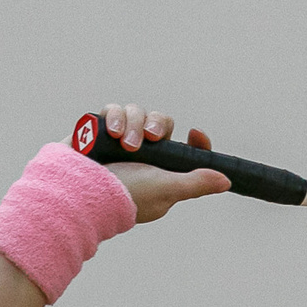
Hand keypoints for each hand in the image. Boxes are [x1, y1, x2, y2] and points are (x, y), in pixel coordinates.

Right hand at [99, 101, 229, 224]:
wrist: (80, 193)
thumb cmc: (125, 196)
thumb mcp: (167, 190)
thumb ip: (196, 183)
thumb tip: (226, 180)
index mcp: (161, 168)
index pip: (183, 148)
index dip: (194, 141)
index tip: (195, 134)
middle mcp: (141, 153)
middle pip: (159, 122)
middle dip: (156, 125)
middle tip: (149, 137)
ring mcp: (118, 142)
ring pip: (136, 112)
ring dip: (132, 122)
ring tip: (124, 143)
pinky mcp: (98, 133)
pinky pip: (112, 111)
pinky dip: (113, 117)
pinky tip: (111, 132)